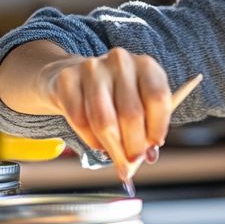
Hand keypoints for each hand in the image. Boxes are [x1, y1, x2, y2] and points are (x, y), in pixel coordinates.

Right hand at [37, 49, 172, 180]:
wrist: (74, 77)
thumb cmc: (114, 95)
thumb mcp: (139, 103)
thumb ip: (147, 127)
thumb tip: (148, 155)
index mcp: (145, 66)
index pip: (157, 98)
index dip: (157, 126)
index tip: (154, 146)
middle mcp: (120, 62)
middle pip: (131, 114)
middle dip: (133, 145)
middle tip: (132, 162)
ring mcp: (92, 68)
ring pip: (104, 122)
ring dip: (112, 148)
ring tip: (116, 158)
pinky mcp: (67, 80)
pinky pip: (80, 121)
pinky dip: (91, 140)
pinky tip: (97, 143)